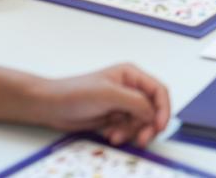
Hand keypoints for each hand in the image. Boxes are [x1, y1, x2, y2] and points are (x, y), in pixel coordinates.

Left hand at [34, 64, 171, 146]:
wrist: (52, 106)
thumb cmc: (75, 92)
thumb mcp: (109, 94)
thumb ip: (135, 101)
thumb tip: (153, 113)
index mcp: (131, 76)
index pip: (158, 91)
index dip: (163, 109)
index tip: (159, 126)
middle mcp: (130, 89)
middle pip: (152, 110)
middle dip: (148, 126)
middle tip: (141, 139)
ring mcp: (122, 104)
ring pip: (141, 122)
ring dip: (132, 132)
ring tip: (116, 136)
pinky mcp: (114, 117)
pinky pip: (129, 129)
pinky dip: (123, 135)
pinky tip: (110, 135)